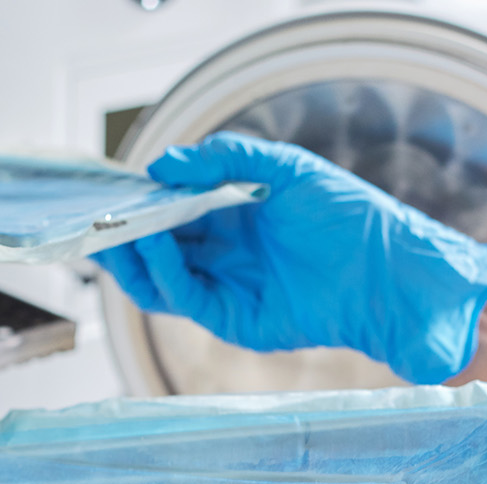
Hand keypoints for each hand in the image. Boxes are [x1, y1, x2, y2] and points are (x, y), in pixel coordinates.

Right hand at [92, 132, 486, 384]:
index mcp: (236, 216)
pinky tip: (150, 240)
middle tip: (93, 213)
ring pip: (158, 278)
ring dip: (129, 253)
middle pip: (155, 247)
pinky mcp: (234, 319)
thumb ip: (224, 160)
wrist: (393, 272)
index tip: (107, 187)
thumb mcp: (285, 168)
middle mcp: (226, 254)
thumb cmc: (351, 217)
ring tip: (112, 227)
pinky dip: (160, 269)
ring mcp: (228, 288)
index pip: (172, 210)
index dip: (138, 200)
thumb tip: (162, 164)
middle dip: (121, 230)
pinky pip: (184, 296)